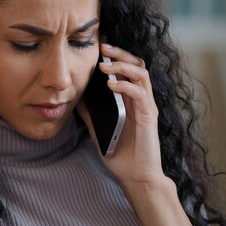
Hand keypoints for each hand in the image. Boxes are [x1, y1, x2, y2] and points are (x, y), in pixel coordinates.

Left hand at [77, 43, 164, 186]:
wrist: (136, 177)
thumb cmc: (121, 155)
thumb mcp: (99, 130)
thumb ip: (90, 114)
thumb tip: (76, 98)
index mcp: (131, 101)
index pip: (127, 70)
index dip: (116, 57)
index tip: (99, 49)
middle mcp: (141, 100)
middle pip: (137, 65)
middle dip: (121, 54)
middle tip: (104, 48)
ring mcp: (147, 107)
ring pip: (142, 74)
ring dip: (122, 66)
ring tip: (105, 65)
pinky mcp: (149, 116)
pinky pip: (141, 94)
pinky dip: (126, 86)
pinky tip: (112, 85)